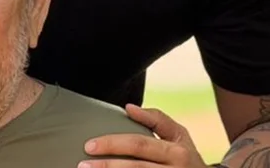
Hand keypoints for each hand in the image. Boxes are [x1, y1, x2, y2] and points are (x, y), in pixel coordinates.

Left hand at [79, 104, 206, 167]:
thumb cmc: (187, 157)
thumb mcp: (180, 135)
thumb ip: (156, 119)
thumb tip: (128, 108)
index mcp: (177, 151)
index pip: (139, 145)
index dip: (113, 144)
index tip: (90, 145)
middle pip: (134, 167)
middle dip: (106, 165)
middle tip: (83, 163)